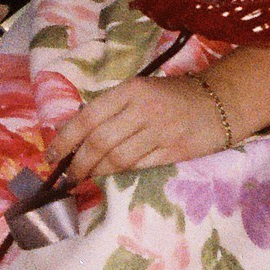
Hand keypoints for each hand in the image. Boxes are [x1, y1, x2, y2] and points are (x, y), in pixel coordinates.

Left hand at [60, 74, 236, 186]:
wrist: (218, 101)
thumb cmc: (171, 96)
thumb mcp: (139, 91)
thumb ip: (111, 109)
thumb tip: (74, 135)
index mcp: (129, 90)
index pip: (88, 118)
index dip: (65, 140)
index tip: (51, 156)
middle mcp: (143, 109)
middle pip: (100, 143)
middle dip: (77, 164)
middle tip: (66, 177)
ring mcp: (161, 131)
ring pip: (118, 159)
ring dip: (96, 173)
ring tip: (83, 179)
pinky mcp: (175, 152)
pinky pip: (140, 168)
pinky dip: (121, 175)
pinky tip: (111, 178)